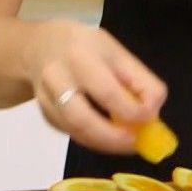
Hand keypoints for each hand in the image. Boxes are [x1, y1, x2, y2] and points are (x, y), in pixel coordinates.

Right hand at [20, 20, 166, 153]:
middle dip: (114, 137)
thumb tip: (152, 114)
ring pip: (74, 131)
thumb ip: (137, 79)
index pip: (108, 91)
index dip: (133, 110)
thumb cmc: (87, 48)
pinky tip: (109, 137)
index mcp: (82, 55)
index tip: (151, 117)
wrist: (39, 46)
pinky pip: (71, 133)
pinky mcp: (44, 114)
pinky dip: (94, 140)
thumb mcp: (115, 51)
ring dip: (105, 143)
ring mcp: (46, 98)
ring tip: (127, 143)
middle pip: (82, 117)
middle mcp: (58, 76)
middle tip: (136, 142)